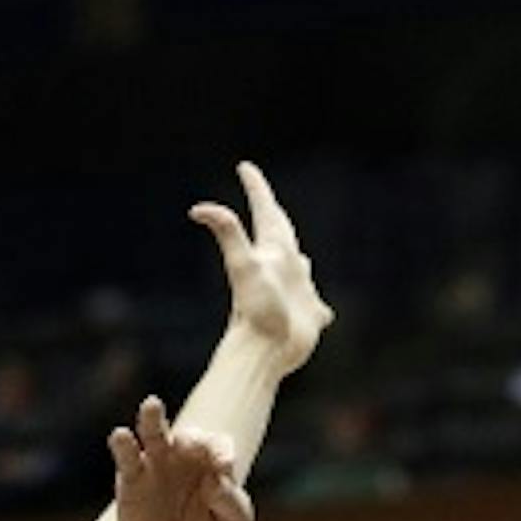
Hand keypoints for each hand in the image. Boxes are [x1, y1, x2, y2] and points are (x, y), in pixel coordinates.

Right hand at [111, 394, 250, 520]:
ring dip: (152, 418)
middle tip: (190, 444)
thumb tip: (216, 482)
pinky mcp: (132, 477)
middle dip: (191, 438)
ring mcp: (156, 461)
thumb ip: (231, 503)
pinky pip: (127, 457)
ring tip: (152, 405)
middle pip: (188, 435)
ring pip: (153, 432)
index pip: (219, 446)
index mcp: (214, 459)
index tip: (224, 467)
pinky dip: (123, 445)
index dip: (221, 452)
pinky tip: (121, 436)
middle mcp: (185, 453)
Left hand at [192, 162, 334, 377]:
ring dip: (300, 262)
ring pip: (301, 271)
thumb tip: (198, 209)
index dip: (256, 190)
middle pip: (281, 237)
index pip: (264, 213)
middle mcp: (283, 270)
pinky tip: (323, 314)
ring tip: (299, 256)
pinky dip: (319, 307)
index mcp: (271, 254)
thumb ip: (227, 232)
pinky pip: (317, 308)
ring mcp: (296, 293)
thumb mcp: (243, 265)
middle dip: (276, 219)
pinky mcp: (309, 317)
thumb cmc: (255, 310)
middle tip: (269, 204)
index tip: (244, 167)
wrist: (265, 352)